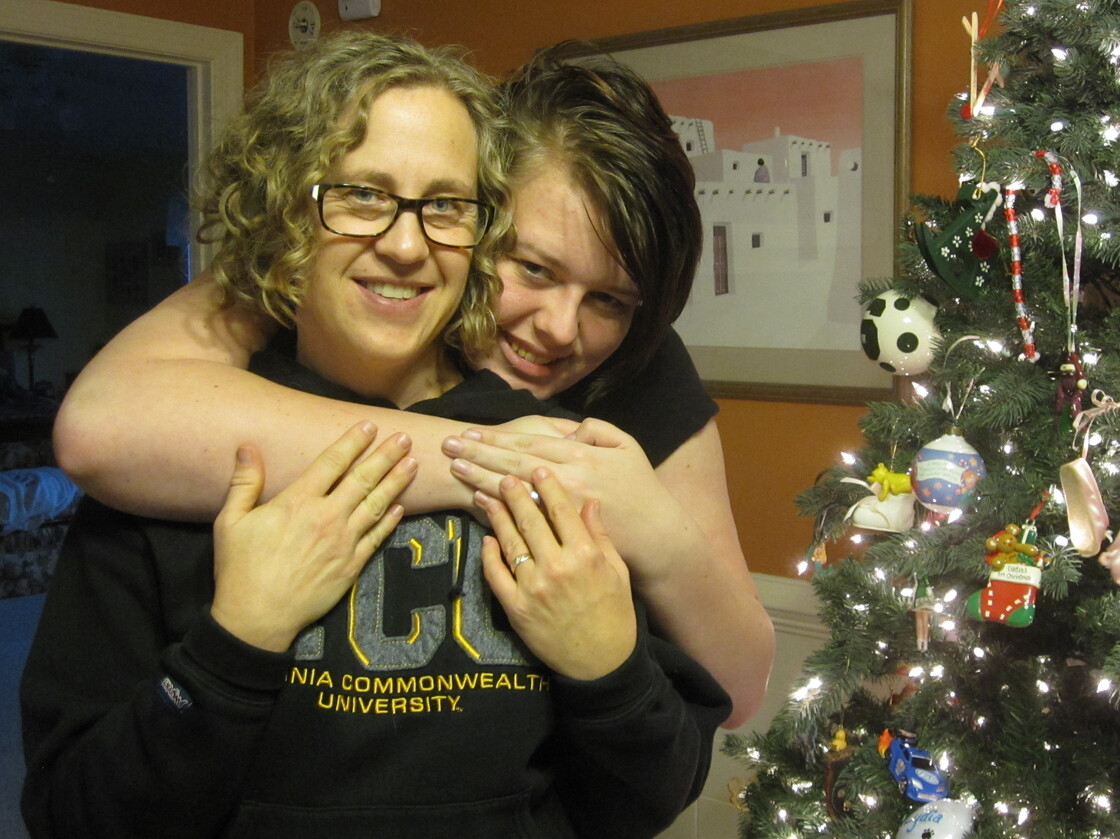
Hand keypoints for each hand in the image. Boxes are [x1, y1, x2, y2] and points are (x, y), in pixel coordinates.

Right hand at [211, 422, 415, 651]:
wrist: (258, 617)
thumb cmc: (240, 569)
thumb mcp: (231, 521)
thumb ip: (243, 482)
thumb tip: (247, 447)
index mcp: (297, 503)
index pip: (331, 463)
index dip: (352, 442)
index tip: (369, 425)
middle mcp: (326, 518)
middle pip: (363, 479)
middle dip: (386, 455)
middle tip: (405, 437)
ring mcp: (343, 543)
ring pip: (376, 504)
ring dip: (396, 482)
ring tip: (414, 464)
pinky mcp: (351, 566)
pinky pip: (376, 537)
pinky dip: (390, 520)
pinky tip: (400, 506)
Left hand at [445, 418, 681, 581]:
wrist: (657, 543)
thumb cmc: (642, 492)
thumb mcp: (629, 448)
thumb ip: (599, 430)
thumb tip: (568, 428)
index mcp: (583, 465)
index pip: (531, 449)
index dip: (499, 440)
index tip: (473, 434)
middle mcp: (567, 492)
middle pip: (514, 470)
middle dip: (480, 456)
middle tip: (451, 445)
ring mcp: (559, 526)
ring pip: (511, 500)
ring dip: (482, 483)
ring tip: (457, 469)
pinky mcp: (555, 553)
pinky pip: (519, 539)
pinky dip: (496, 523)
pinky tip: (478, 506)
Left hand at [477, 468, 635, 680]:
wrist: (601, 663)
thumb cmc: (615, 614)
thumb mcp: (617, 571)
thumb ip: (600, 535)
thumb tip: (589, 502)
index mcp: (585, 555)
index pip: (561, 510)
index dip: (546, 486)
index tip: (536, 469)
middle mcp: (557, 566)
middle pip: (530, 519)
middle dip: (515, 493)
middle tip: (504, 476)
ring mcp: (533, 587)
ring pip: (510, 541)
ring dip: (497, 516)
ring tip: (487, 496)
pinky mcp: (515, 607)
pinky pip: (496, 574)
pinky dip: (489, 553)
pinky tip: (487, 538)